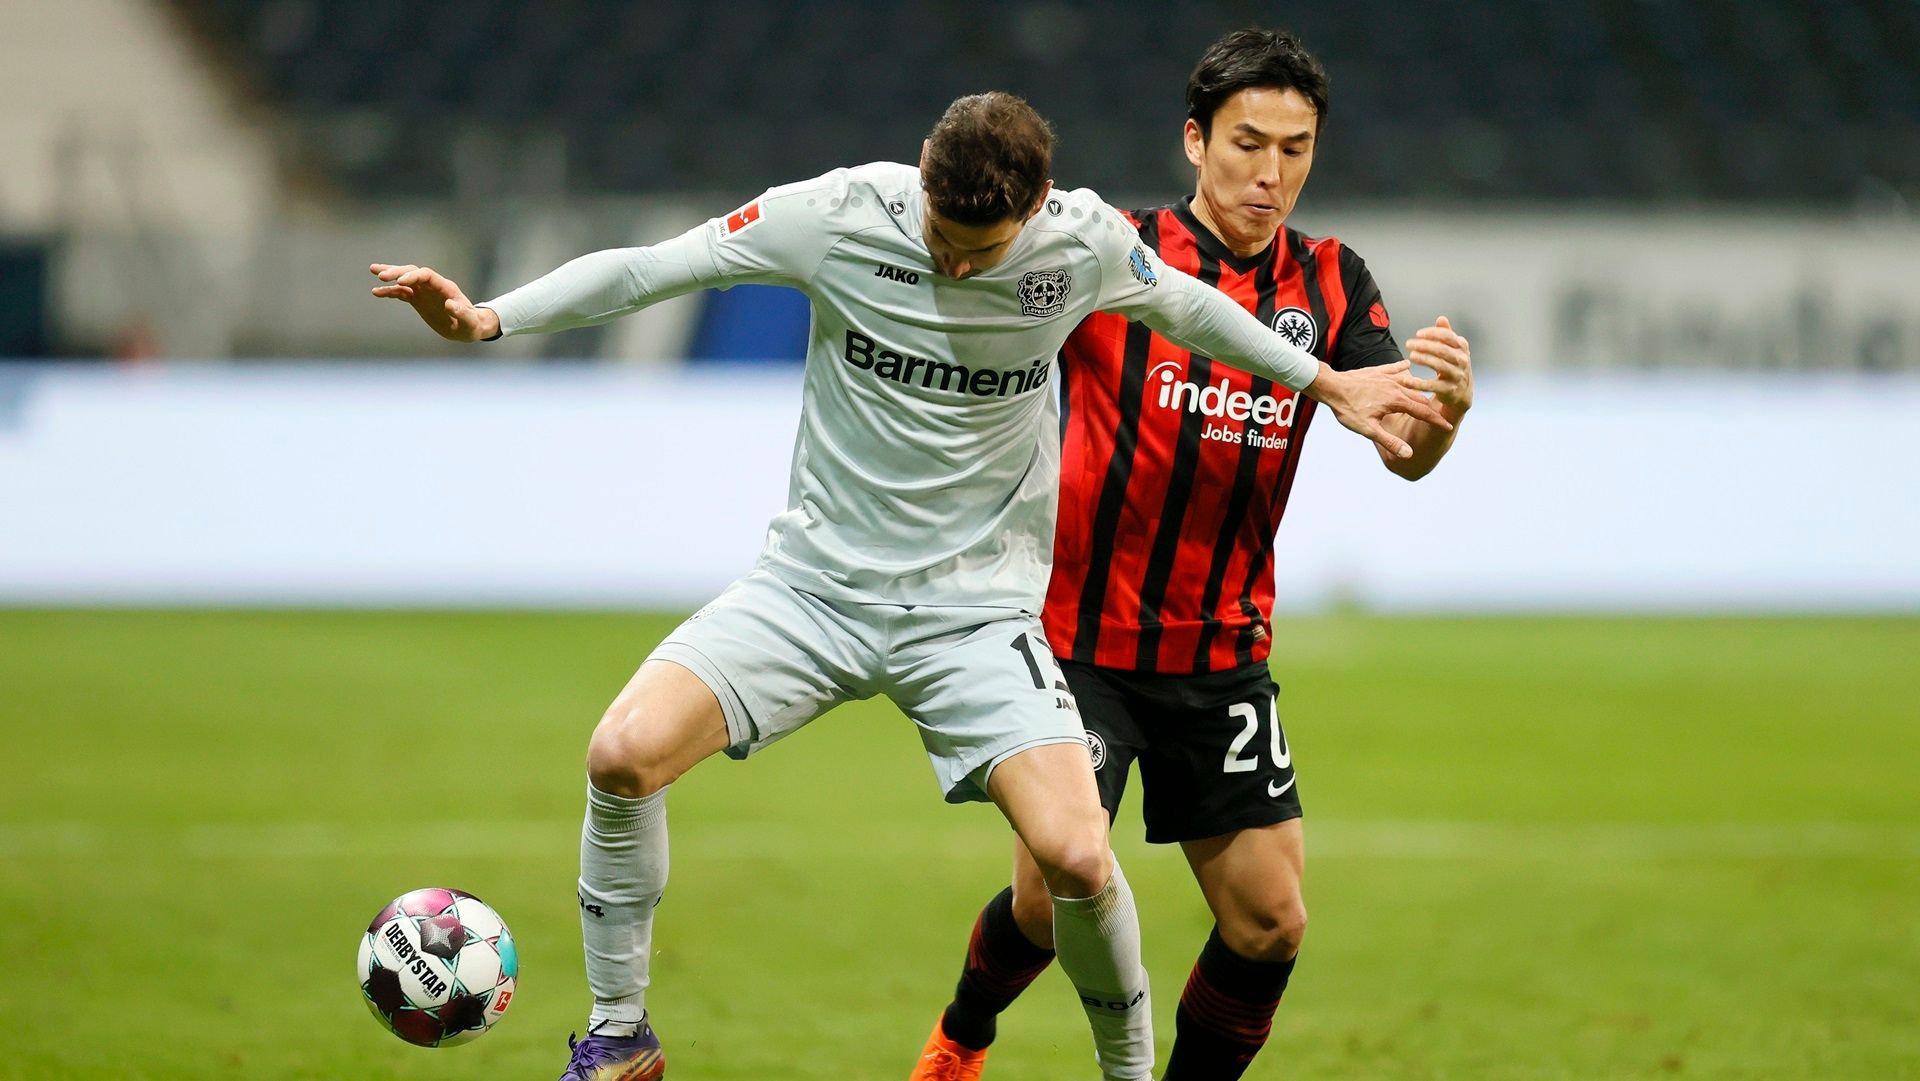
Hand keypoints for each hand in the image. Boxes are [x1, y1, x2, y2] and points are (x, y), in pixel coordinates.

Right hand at [368, 263, 498, 341]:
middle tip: (381, 275)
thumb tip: (449, 304)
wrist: (469, 327)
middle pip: (413, 272)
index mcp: (445, 287)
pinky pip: (402, 293)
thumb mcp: (469, 322)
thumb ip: (461, 312)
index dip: (413, 276)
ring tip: (373, 271)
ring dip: (390, 276)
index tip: (400, 281)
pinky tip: (376, 293)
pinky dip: (390, 292)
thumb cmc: (471, 324)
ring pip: (405, 279)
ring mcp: (424, 292)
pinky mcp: (418, 300)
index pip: (426, 275)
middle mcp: (433, 286)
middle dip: (398, 272)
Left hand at [1306, 360, 1453, 459]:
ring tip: (1429, 394)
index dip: (1436, 421)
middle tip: (1442, 413)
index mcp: (1397, 401)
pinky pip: (1393, 368)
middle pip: (1419, 398)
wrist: (1331, 386)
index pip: (1423, 413)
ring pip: (1409, 383)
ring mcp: (1386, 377)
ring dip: (1420, 389)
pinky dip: (1402, 368)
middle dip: (1431, 407)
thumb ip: (1389, 442)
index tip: (1449, 426)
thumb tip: (1409, 454)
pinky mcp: (1376, 371)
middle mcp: (1396, 386)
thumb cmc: (1348, 409)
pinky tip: (1407, 364)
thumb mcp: (1368, 430)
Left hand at [1405, 316, 1472, 412]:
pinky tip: (1405, 380)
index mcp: (1462, 348)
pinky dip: (1417, 383)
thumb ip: (1446, 334)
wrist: (1462, 393)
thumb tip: (1441, 318)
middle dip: (1425, 345)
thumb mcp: (1453, 350)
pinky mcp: (1449, 390)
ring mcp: (1456, 376)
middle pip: (1443, 350)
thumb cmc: (1454, 366)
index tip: (1417, 334)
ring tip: (1411, 356)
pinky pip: (1432, 385)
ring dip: (1423, 359)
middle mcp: (1462, 361)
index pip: (1448, 336)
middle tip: (1408, 343)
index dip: (1432, 333)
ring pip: (1439, 365)